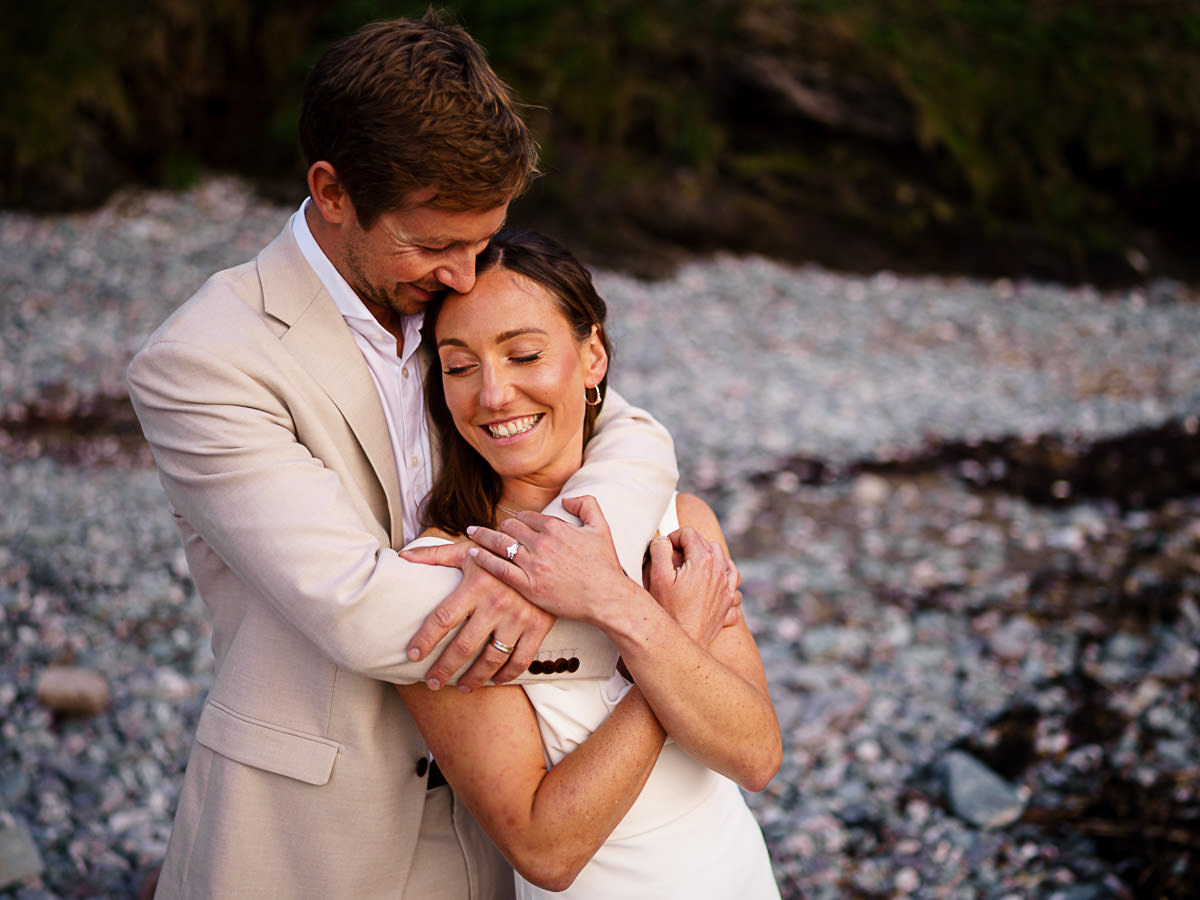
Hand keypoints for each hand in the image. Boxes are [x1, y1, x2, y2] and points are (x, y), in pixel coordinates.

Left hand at [402, 543, 555, 691]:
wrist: (546, 553)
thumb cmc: (500, 553)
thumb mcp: (469, 550)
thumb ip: (435, 555)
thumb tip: (403, 558)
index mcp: (476, 584)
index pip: (443, 618)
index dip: (425, 639)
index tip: (412, 655)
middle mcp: (497, 603)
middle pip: (464, 646)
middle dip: (444, 668)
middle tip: (431, 682)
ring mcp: (519, 617)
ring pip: (492, 659)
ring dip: (474, 678)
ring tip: (461, 687)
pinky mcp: (539, 626)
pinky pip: (521, 660)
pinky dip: (507, 675)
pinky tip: (494, 680)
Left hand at [466, 495, 642, 624]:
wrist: (607, 597)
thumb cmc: (605, 565)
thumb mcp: (601, 527)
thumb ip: (586, 504)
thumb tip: (566, 499)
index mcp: (556, 527)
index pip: (526, 516)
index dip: (517, 519)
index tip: (512, 524)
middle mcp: (541, 543)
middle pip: (509, 527)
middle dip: (499, 527)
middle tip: (488, 529)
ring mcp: (533, 564)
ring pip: (500, 544)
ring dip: (483, 537)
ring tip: (471, 534)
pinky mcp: (528, 585)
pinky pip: (498, 568)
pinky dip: (483, 559)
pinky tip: (473, 554)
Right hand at [645, 526, 741, 645]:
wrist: (683, 641)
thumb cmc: (668, 611)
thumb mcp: (656, 576)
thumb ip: (659, 550)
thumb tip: (663, 540)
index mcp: (703, 561)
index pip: (689, 534)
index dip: (673, 537)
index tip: (664, 549)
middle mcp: (720, 572)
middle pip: (709, 544)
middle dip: (691, 546)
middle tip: (674, 558)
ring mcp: (727, 589)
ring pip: (726, 562)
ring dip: (711, 559)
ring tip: (695, 566)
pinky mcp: (729, 605)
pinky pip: (735, 586)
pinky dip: (726, 581)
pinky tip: (715, 585)